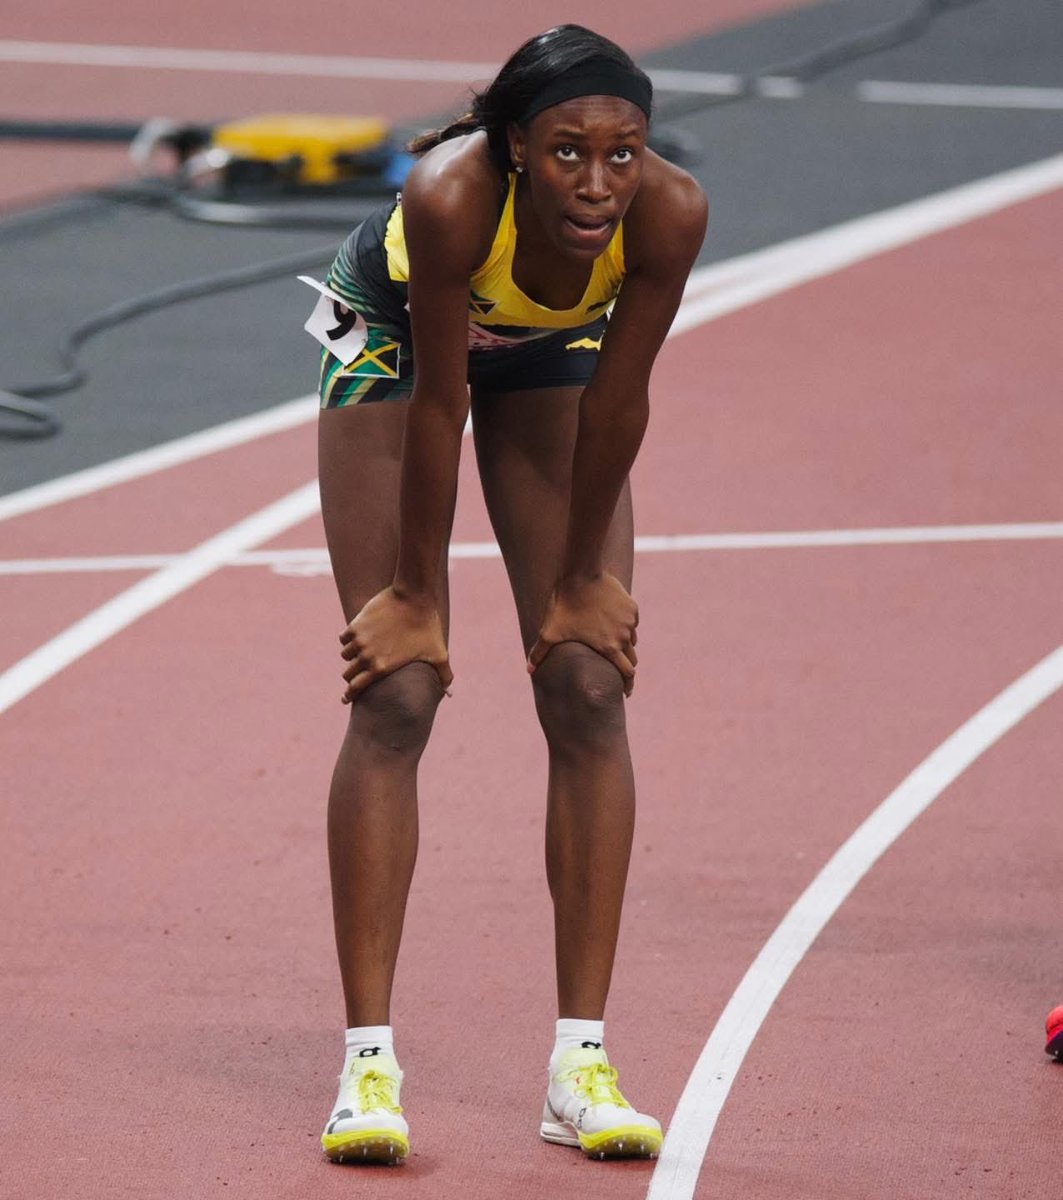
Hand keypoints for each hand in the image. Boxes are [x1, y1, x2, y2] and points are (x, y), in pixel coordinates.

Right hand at [339, 586, 452, 702]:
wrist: (413, 597)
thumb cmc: (427, 627)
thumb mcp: (439, 654)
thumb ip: (444, 676)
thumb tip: (448, 692)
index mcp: (381, 668)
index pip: (355, 689)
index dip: (349, 695)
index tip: (346, 698)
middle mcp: (366, 656)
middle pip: (348, 674)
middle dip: (352, 675)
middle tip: (358, 674)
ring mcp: (359, 640)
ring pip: (346, 655)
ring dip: (352, 656)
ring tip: (361, 653)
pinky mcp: (356, 624)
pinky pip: (344, 638)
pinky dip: (349, 640)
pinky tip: (358, 638)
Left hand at [527, 573, 638, 695]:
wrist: (581, 574)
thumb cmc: (564, 605)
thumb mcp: (549, 631)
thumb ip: (539, 653)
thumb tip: (529, 670)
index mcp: (608, 647)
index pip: (627, 673)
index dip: (628, 685)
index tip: (626, 691)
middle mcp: (623, 637)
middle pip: (632, 658)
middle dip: (626, 666)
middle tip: (619, 670)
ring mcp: (629, 621)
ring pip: (631, 638)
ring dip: (624, 643)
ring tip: (611, 641)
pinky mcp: (631, 607)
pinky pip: (631, 621)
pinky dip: (624, 624)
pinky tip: (613, 620)